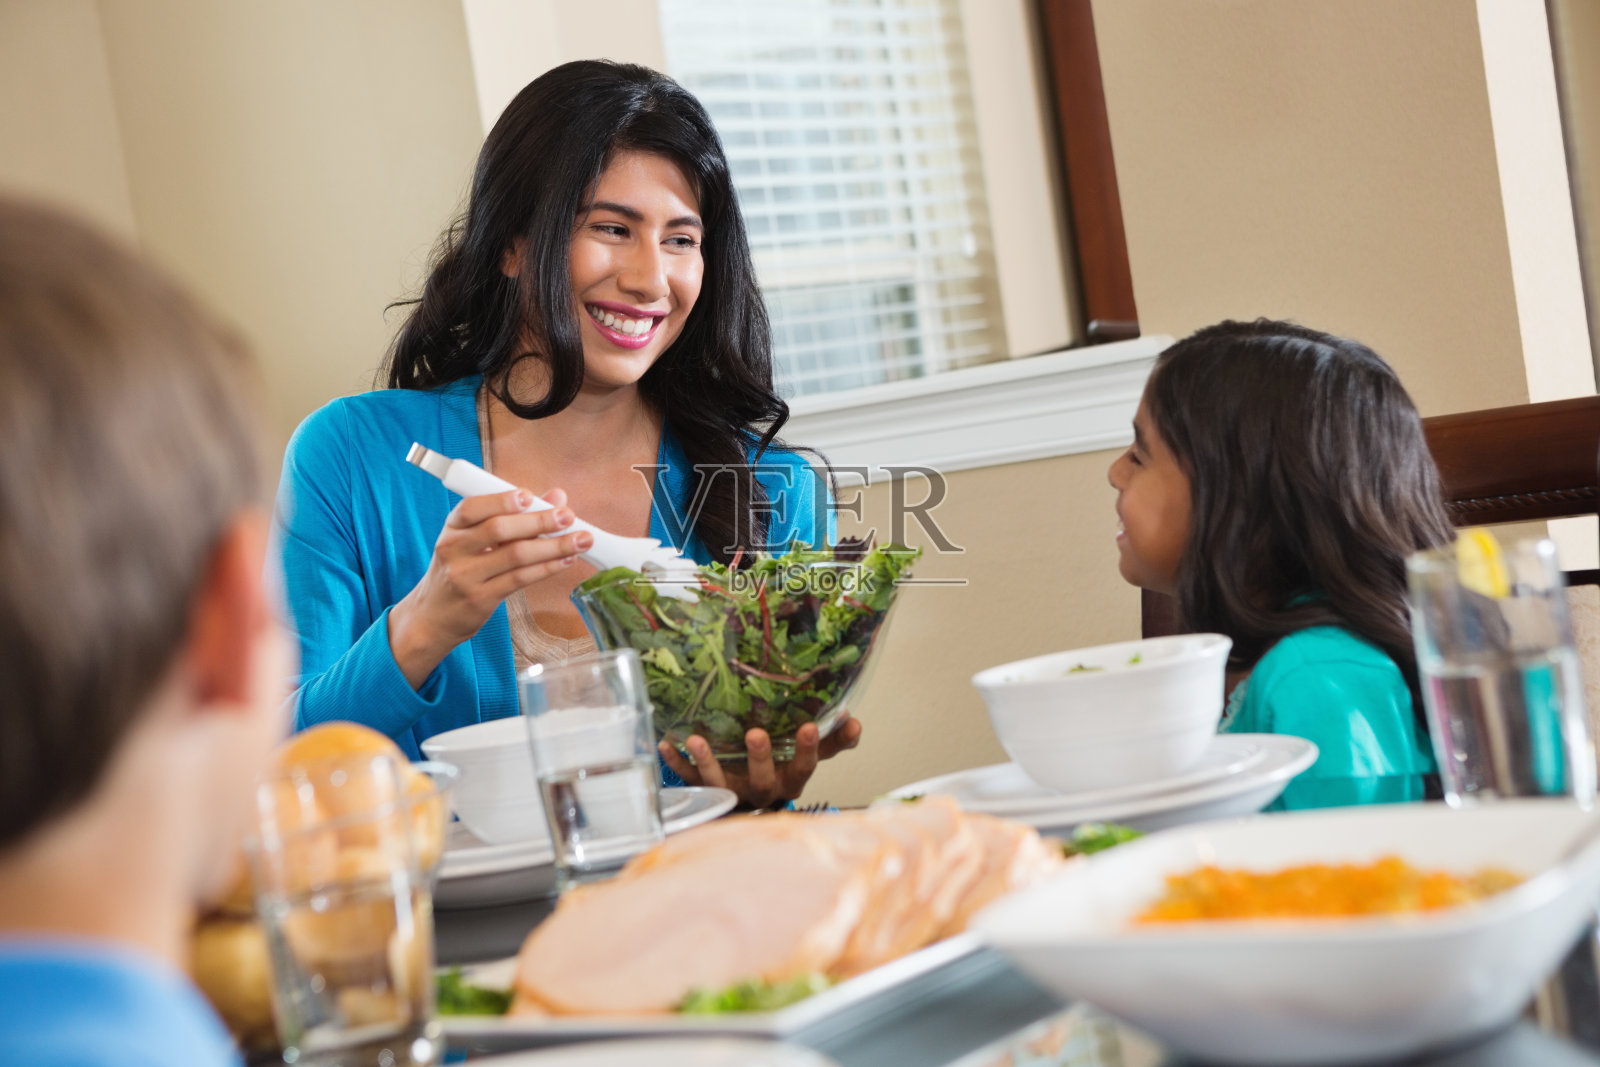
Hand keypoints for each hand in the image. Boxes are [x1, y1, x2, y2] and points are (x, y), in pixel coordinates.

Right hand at [388, 487, 590, 688]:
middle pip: (499, 530)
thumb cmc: (460, 570)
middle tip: (568, 516)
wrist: (433, 616)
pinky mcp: (481, 599)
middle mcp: (454, 550)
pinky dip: (547, 568)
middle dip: (538, 521)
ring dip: (553, 546)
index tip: (529, 496)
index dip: (501, 500)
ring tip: (580, 540)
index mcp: (452, 528)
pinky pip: (520, 579)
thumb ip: (513, 517)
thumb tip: (555, 496)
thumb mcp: (474, 541)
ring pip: (515, 556)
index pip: (472, 508)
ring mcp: (466, 576)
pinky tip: (565, 560)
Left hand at [659, 715, 862, 809]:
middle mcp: (763, 791)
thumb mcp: (810, 758)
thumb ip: (833, 741)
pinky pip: (690, 781)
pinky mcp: (709, 793)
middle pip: (764, 781)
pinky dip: (677, 764)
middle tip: (755, 734)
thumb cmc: (783, 774)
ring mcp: (734, 794)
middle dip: (760, 759)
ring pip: (722, 783)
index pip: (804, 768)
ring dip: (708, 762)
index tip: (809, 727)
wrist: (751, 808)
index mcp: (790, 780)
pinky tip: (666, 743)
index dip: (808, 750)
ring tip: (697, 739)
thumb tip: (854, 721)